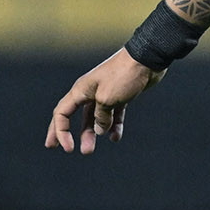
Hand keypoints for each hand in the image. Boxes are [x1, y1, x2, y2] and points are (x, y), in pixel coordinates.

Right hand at [45, 48, 165, 154]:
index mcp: (81, 90)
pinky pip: (114, 114)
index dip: (60, 132)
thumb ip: (100, 117)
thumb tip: (99, 130)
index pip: (62, 113)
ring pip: (95, 118)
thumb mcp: (107, 99)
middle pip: (74, 116)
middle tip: (67, 149)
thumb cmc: (124, 75)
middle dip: (67, 133)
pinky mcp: (121, 95)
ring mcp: (106, 93)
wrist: (148, 58)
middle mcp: (90, 92)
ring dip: (92, 133)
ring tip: (89, 150)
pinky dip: (113, 125)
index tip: (68, 148)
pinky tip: (115, 137)